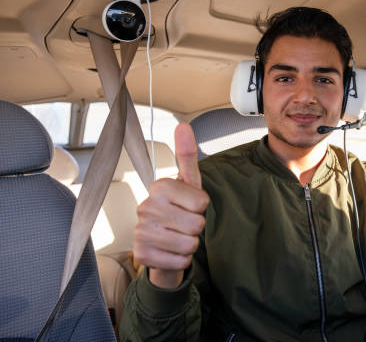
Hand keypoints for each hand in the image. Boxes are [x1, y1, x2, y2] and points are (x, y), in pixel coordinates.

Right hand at [133, 123, 207, 288]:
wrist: (162, 243)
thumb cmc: (179, 210)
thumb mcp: (188, 183)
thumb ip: (187, 156)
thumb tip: (183, 126)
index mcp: (160, 187)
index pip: (201, 202)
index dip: (201, 207)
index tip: (189, 206)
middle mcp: (146, 207)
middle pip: (196, 224)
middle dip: (197, 228)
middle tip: (184, 224)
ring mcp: (141, 231)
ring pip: (189, 244)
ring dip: (189, 245)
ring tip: (178, 237)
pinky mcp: (142, 255)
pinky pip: (179, 262)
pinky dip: (181, 260)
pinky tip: (171, 252)